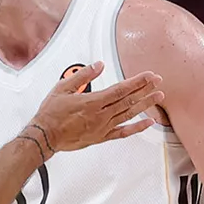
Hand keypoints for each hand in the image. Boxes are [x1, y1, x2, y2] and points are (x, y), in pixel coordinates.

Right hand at [27, 62, 163, 154]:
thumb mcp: (62, 88)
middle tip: (158, 82)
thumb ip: (83, 76)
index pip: (121, 89)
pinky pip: (123, 132)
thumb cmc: (51, 114)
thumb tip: (98, 66)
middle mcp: (101, 115)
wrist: (45, 136)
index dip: (137, 82)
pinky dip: (137, 128)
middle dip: (145, 89)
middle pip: (128, 100)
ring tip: (158, 97)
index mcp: (92, 102)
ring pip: (129, 114)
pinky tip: (148, 123)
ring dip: (145, 105)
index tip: (149, 76)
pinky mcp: (101, 137)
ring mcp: (102, 127)